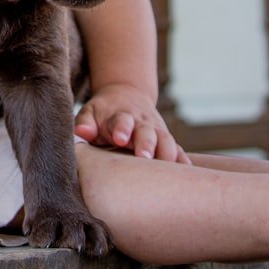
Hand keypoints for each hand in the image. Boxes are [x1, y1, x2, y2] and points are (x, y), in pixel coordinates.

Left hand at [74, 83, 190, 163]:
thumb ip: (84, 122)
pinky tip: (187, 174)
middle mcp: (141, 123)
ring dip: (167, 155)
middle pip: (147, 132)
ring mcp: (156, 130)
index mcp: (120, 116)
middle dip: (147, 144)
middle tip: (144, 157)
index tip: (119, 138)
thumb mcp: (89, 111)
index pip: (121, 120)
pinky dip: (182, 160)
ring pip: (166, 140)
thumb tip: (81, 132)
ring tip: (167, 172)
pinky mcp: (165, 139)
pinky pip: (177, 149)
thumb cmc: (103, 112)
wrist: (127, 94)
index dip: (121, 128)